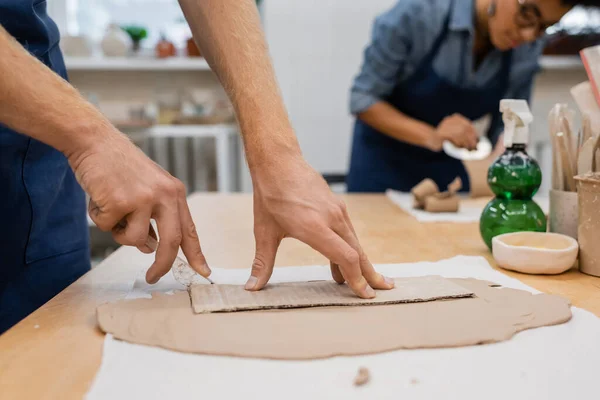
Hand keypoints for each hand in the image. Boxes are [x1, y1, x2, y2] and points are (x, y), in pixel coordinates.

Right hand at [68, 130, 209, 283]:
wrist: (96, 141)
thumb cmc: (120, 167)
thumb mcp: (147, 190)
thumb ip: (152, 218)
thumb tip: (150, 247)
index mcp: (175, 193)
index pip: (190, 229)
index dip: (197, 254)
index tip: (204, 271)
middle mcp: (165, 195)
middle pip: (171, 243)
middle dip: (162, 265)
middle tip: (153, 278)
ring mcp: (143, 198)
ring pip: (133, 240)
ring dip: (117, 231)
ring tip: (111, 206)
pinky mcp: (120, 201)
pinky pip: (107, 227)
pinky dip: (98, 217)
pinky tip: (99, 196)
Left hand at [246, 155, 394, 298]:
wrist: (278, 162)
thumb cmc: (270, 197)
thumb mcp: (263, 232)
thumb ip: (262, 263)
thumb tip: (251, 287)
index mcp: (315, 227)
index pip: (345, 257)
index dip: (356, 278)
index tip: (364, 295)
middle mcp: (331, 219)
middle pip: (358, 252)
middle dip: (370, 274)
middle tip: (383, 290)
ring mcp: (337, 210)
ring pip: (355, 241)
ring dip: (362, 262)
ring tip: (369, 279)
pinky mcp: (337, 205)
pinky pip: (348, 231)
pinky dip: (351, 248)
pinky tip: (344, 260)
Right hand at [434, 114, 477, 150]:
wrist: (430, 139)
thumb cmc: (445, 139)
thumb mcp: (456, 135)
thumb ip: (464, 135)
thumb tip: (476, 140)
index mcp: (455, 118)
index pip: (468, 125)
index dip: (473, 133)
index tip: (476, 141)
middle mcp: (450, 119)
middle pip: (464, 129)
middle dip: (470, 138)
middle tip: (472, 147)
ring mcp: (444, 125)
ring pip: (460, 133)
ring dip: (465, 142)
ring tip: (466, 148)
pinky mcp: (440, 133)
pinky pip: (453, 137)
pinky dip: (458, 143)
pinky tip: (459, 146)